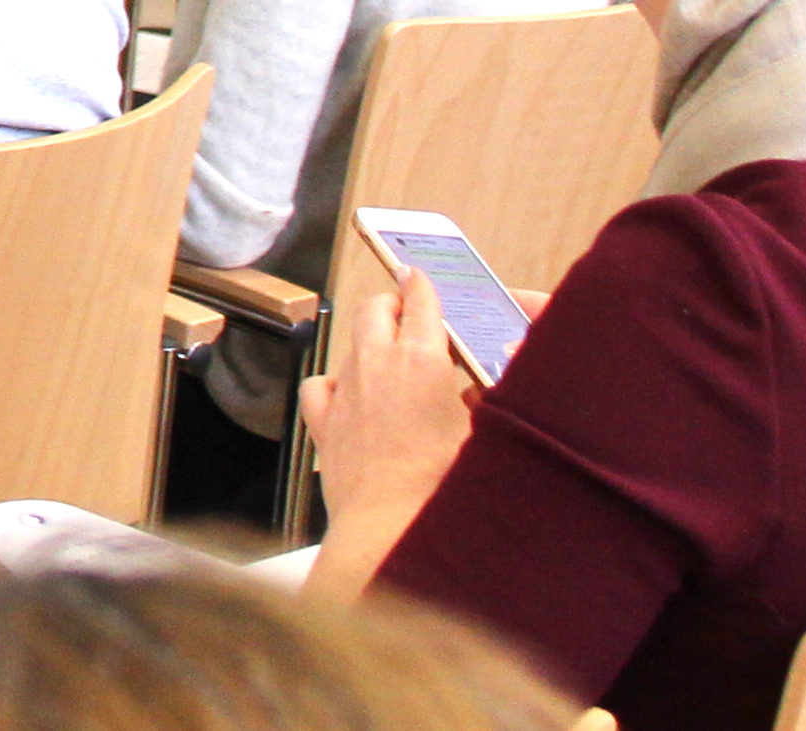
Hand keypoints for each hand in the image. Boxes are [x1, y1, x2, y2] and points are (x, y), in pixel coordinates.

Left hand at [300, 268, 479, 596]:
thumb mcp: (484, 434)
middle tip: (408, 314)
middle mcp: (376, 365)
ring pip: (350, 345)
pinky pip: (321, 386)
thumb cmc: (447, 487)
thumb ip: (482, 398)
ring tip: (390, 362)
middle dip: (392, 305)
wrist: (392, 530)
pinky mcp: (323, 422)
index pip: (420, 300)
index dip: (421, 284)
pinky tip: (349, 396)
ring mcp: (344, 391)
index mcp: (422, 360)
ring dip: (369, 345)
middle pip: (376, 309)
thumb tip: (480, 380)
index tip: (418, 274)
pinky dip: (335, 385)